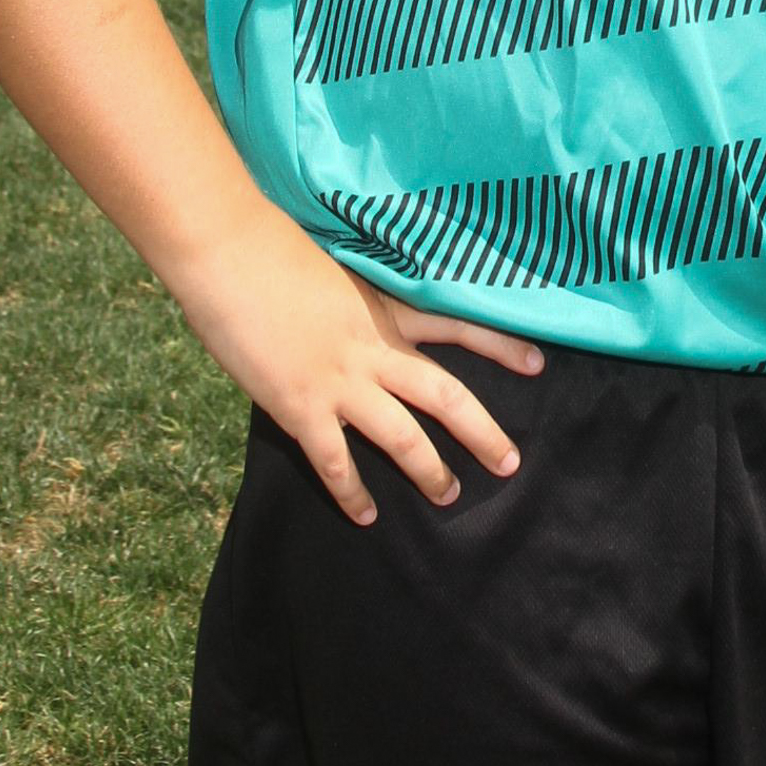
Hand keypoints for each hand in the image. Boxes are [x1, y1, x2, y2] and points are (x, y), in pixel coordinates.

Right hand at [170, 204, 544, 522]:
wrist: (228, 253)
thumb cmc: (270, 249)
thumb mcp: (331, 270)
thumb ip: (353, 302)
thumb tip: (356, 319)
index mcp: (383, 308)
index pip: (457, 323)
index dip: (500, 346)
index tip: (538, 364)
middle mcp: (373, 347)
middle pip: (445, 394)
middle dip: (482, 432)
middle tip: (509, 463)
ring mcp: (340, 379)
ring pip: (403, 436)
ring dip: (429, 471)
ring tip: (449, 496)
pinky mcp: (301, 406)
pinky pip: (336, 462)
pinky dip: (352, 493)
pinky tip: (365, 516)